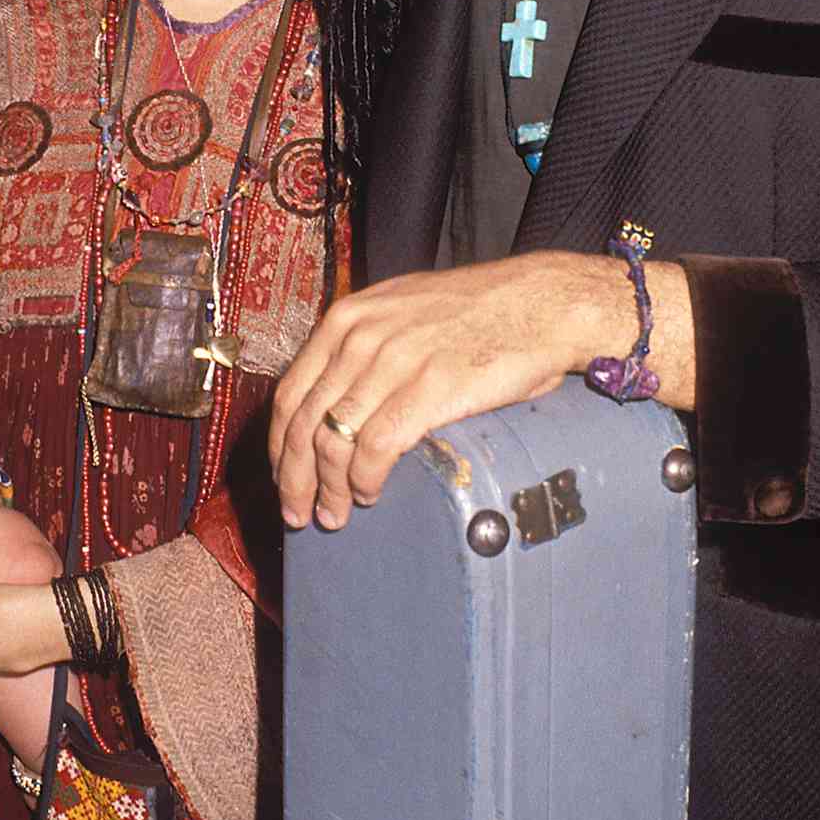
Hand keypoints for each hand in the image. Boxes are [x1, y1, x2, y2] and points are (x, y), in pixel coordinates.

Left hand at [269, 254, 611, 531]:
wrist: (539, 303)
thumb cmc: (475, 312)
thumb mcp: (401, 311)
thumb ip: (363, 345)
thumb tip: (335, 399)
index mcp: (347, 319)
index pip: (289, 393)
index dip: (279, 446)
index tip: (283, 478)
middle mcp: (360, 337)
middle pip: (303, 423)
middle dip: (295, 479)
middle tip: (300, 514)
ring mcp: (393, 361)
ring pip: (333, 440)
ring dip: (329, 489)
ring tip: (336, 516)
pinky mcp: (429, 388)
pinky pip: (376, 447)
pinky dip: (366, 480)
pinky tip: (371, 495)